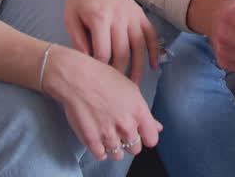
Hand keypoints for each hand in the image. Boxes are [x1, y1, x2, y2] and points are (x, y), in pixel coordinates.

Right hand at [42, 45, 162, 160]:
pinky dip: (100, 150)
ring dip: (114, 147)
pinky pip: (101, 156)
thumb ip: (145, 113)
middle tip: (121, 131)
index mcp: (138, 111)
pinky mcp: (91, 140)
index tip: (141, 134)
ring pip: (118, 155)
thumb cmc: (102, 79)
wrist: (77, 78)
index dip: (146, 137)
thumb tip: (157, 127)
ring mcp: (108, 134)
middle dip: (130, 142)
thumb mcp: (131, 90)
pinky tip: (99, 139)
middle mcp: (126, 125)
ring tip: (108, 133)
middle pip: (135, 149)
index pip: (152, 139)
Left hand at [64, 0, 159, 83]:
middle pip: (122, 52)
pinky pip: (150, 35)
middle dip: (118, 74)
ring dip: (138, 68)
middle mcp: (118, 17)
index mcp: (99, 18)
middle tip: (114, 90)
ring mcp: (132, 15)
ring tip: (133, 86)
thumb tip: (88, 63)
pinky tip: (153, 66)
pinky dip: (153, 51)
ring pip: (139, 46)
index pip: (102, 52)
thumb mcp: (70, 19)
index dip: (99, 69)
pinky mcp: (140, 14)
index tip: (96, 80)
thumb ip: (77, 41)